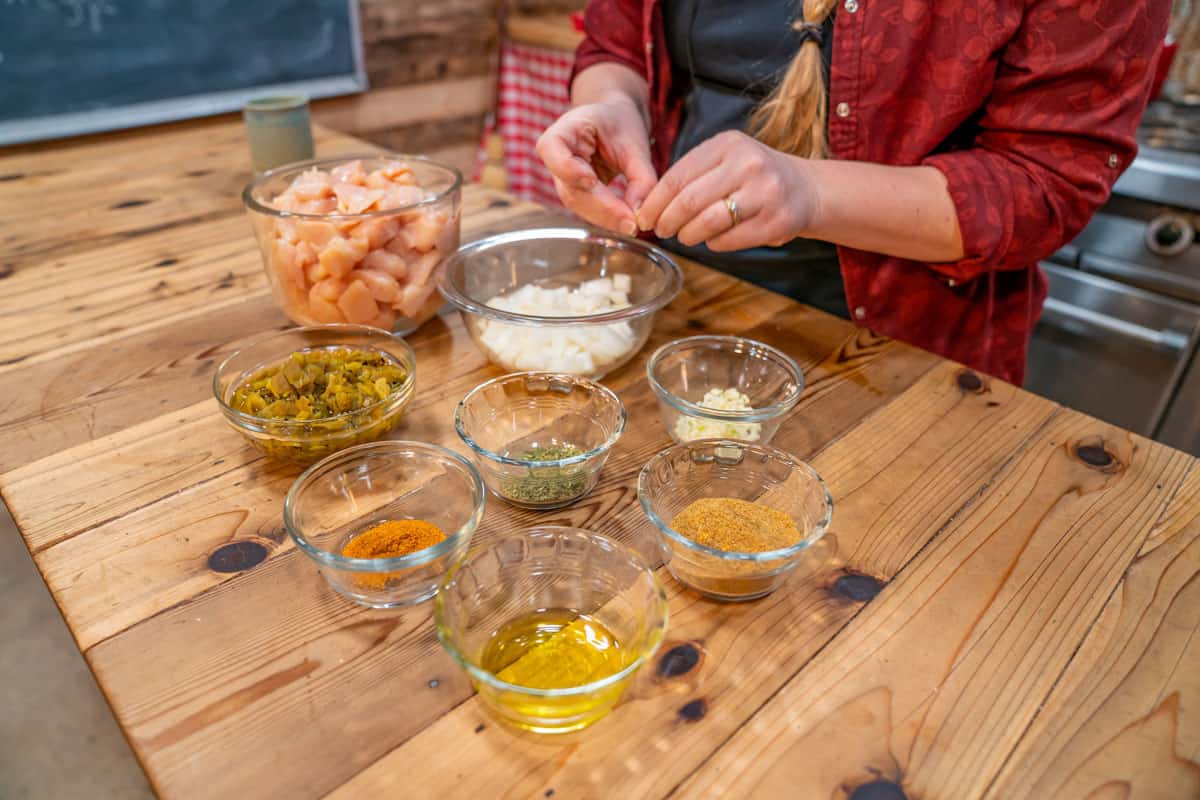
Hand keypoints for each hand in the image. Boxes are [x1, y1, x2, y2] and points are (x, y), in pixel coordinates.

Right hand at [536, 96, 656, 235]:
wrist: (614, 121)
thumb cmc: (621, 125)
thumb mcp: (635, 144)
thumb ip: (641, 177)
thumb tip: (639, 213)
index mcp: (564, 130)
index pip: (553, 149)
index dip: (569, 168)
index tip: (592, 181)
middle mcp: (555, 156)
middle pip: (570, 188)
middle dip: (602, 208)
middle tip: (630, 223)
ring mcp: (562, 177)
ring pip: (577, 204)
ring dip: (605, 218)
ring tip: (632, 226)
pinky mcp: (573, 191)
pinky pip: (586, 209)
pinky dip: (606, 218)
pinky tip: (625, 223)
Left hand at [636, 131, 817, 251]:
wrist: (805, 189)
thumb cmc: (753, 177)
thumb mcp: (725, 159)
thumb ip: (691, 175)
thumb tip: (649, 205)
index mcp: (728, 144)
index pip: (678, 177)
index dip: (655, 202)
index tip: (644, 217)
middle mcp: (749, 164)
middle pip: (689, 201)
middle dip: (667, 221)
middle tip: (661, 231)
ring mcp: (765, 193)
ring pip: (708, 223)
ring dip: (688, 235)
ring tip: (685, 236)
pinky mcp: (776, 222)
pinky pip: (729, 240)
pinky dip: (713, 244)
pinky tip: (713, 239)